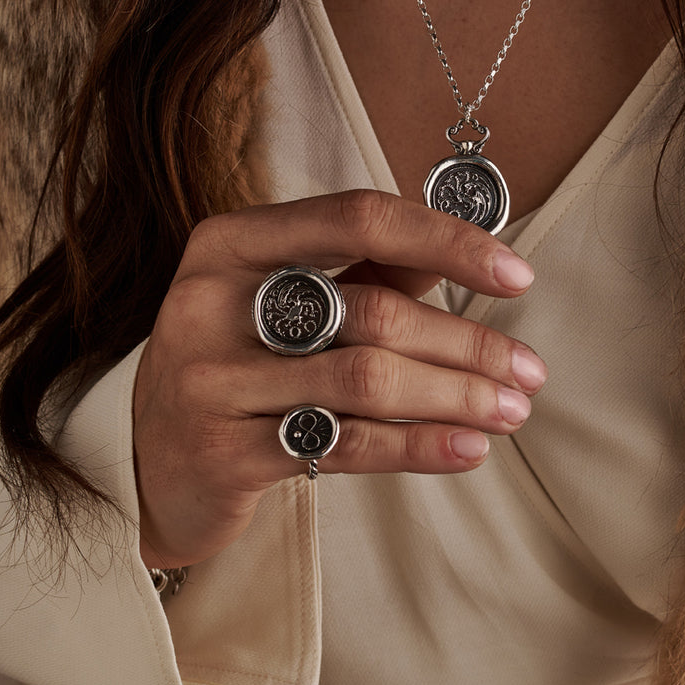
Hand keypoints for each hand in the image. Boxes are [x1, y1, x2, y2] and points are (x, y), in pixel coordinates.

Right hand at [132, 189, 544, 568]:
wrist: (154, 467)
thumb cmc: (241, 362)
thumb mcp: (289, 299)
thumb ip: (370, 269)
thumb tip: (476, 246)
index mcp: (231, 242)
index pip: (358, 217)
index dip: (447, 240)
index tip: (517, 275)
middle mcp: (210, 301)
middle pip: (373, 310)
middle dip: (467, 343)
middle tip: (530, 372)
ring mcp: (212, 380)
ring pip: (367, 380)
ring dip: (455, 397)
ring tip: (511, 411)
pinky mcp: (224, 453)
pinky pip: (345, 444)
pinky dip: (418, 446)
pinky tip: (468, 449)